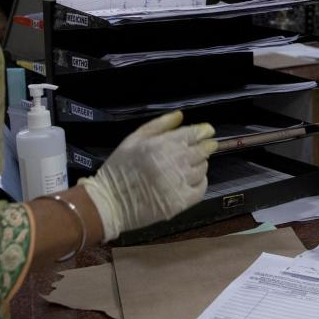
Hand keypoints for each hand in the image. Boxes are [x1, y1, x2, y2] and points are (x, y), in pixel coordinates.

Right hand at [77, 111, 216, 240]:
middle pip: (202, 151)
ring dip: (200, 163)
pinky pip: (201, 188)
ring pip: (202, 168)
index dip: (204, 131)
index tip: (208, 131)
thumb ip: (159, 125)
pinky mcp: (181, 202)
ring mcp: (179, 184)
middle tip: (206, 146)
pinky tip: (192, 179)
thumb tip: (181, 116)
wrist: (110, 202)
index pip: (193, 134)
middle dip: (206, 146)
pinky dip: (200, 182)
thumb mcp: (133, 139)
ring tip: (190, 164)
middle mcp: (174, 163)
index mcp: (161, 145)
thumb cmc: (119, 168)